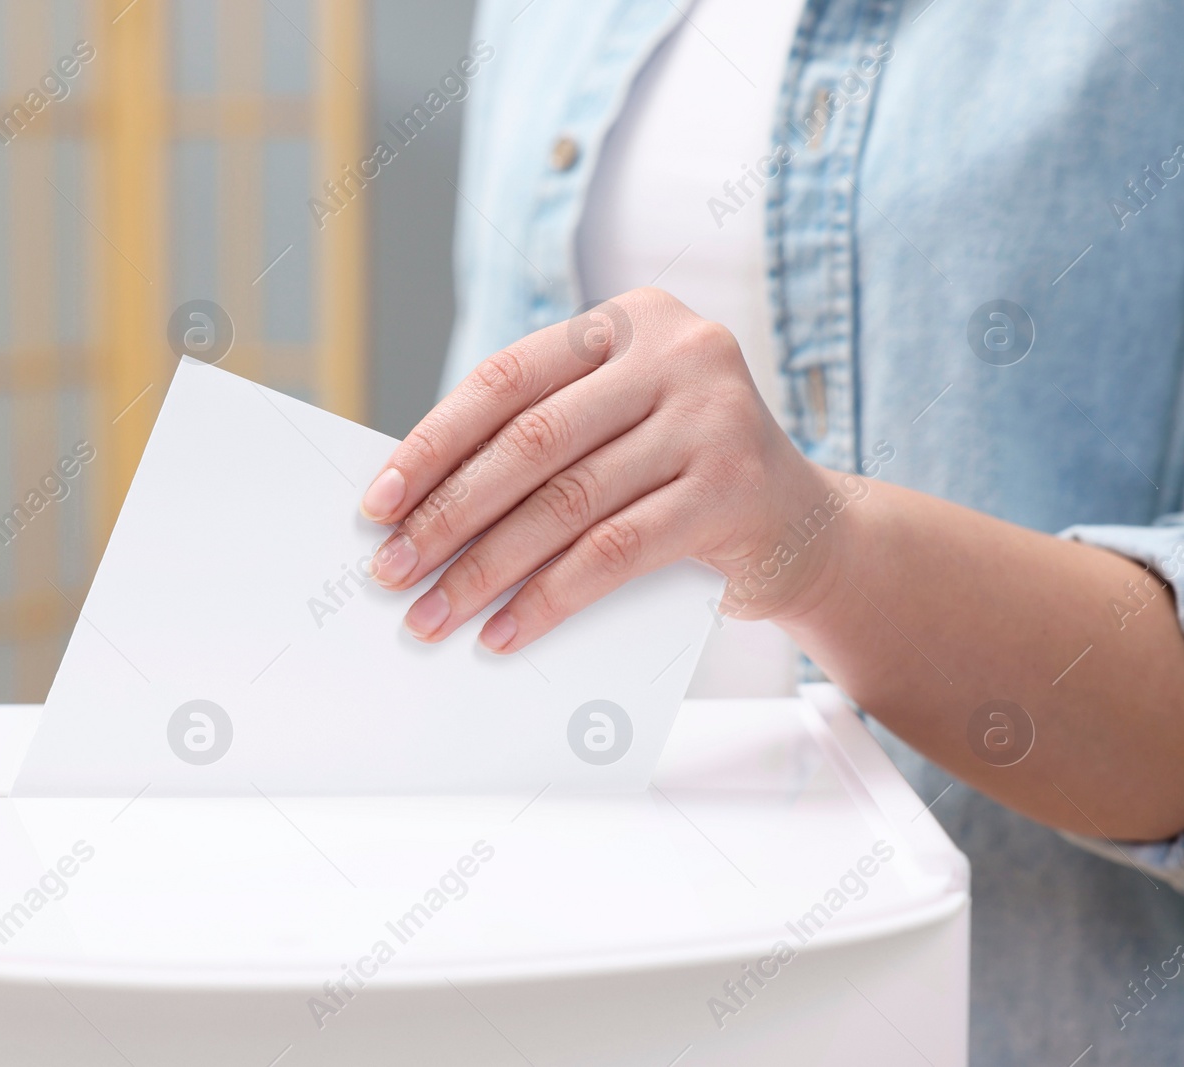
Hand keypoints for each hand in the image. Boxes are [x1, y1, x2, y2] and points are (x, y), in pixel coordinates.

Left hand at [358, 287, 849, 653]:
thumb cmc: (680, 478)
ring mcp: (713, 417)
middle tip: (393, 571)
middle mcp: (678, 353)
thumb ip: (541, 443)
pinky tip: (507, 631)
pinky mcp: (735, 489)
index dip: (432, 445)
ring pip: (567, 502)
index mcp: (630, 321)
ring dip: (486, 569)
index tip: (376, 504)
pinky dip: (550, 598)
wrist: (807, 530)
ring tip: (436, 614)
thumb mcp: (615, 432)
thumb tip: (413, 506)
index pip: (505, 380)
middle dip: (448, 515)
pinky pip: (615, 553)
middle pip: (530, 442)